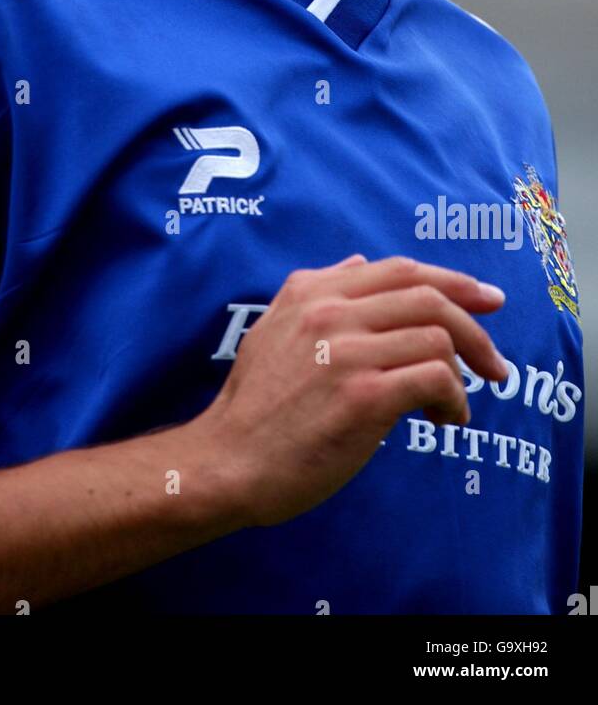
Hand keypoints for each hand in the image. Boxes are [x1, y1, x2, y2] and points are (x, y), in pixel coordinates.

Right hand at [196, 254, 507, 526]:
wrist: (227, 461)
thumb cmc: (254, 406)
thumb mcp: (273, 328)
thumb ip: (316, 292)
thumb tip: (358, 261)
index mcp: (310, 291)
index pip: (399, 270)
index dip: (452, 281)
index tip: (485, 299)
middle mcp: (330, 312)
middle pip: (427, 296)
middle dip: (475, 325)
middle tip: (495, 361)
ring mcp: (347, 352)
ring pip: (436, 337)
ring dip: (463, 372)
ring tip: (457, 405)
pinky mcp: (362, 397)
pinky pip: (434, 379)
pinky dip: (454, 400)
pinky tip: (446, 420)